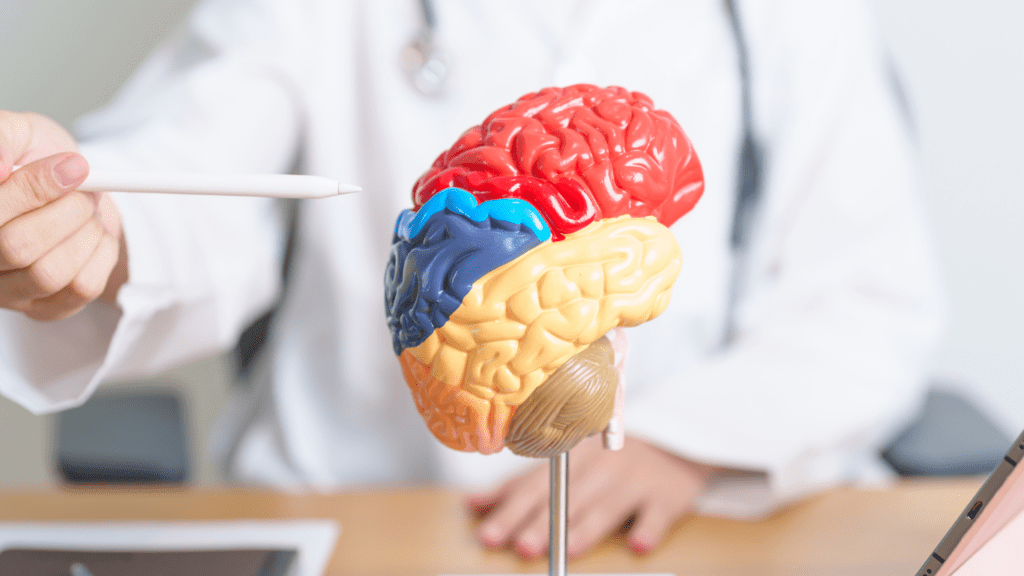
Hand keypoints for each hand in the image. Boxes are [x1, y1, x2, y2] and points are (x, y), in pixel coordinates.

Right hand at [0, 111, 125, 319]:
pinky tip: (94, 234)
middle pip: (17, 248)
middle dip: (68, 211)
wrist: (69, 184)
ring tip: (88, 210)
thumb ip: (2, 138)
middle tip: (85, 189)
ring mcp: (6, 292)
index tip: (74, 167)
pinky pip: (81, 289)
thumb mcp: (18, 131)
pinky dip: (102, 254)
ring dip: (85, 233)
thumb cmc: (33, 156)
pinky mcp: (43, 308)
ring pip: (50, 274)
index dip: (35, 189)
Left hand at [467, 435, 715, 558]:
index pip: (534, 486)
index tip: (488, 534)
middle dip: (541, 524)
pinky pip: (657, 513)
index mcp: (569, 459)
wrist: (673, 443)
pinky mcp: (666, 495)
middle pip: (566, 499)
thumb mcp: (563, 465)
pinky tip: (638, 545)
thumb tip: (473, 505)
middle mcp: (599, 468)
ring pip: (607, 507)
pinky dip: (649, 528)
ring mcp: (634, 479)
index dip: (510, 511)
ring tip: (569, 551)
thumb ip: (521, 486)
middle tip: (521, 547)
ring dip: (587, 529)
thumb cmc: (606, 461)